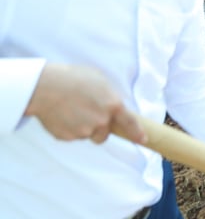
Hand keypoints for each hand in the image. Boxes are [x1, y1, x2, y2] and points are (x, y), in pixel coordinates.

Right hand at [25, 64, 144, 144]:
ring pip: (88, 134)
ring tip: (71, 110)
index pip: (130, 123)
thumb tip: (112, 106)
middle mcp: (101, 121)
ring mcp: (84, 131)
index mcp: (113, 105)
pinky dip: (69, 128)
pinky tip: (62, 114)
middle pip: (105, 134)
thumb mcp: (100, 80)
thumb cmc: (73, 78)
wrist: (46, 87)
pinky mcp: (67, 137)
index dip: (137, 133)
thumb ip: (109, 96)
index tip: (143, 140)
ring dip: (83, 127)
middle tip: (87, 112)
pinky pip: (72, 135)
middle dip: (99, 127)